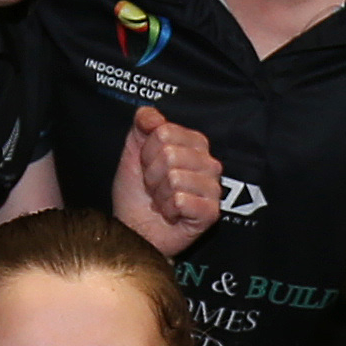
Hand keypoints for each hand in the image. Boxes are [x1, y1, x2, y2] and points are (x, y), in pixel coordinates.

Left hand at [109, 107, 226, 253]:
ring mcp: (213, 188)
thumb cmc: (137, 195)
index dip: (147, 152)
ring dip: (159, 194)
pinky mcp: (211, 212)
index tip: (148, 167)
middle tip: (154, 187)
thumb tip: (151, 116)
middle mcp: (209, 163)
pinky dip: (168, 210)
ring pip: (175, 177)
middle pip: (170, 153)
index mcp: (194, 144)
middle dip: (152, 174)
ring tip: (162, 201)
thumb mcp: (132, 152)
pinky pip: (181, 200)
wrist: (134, 230)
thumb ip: (142, 125)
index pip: (165, 131)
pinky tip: (172, 215)